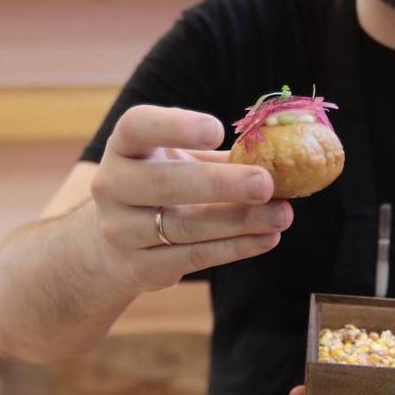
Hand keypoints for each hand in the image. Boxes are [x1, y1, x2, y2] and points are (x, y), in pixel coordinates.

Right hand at [90, 104, 292, 291]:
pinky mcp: (140, 268)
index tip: (218, 130)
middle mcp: (112, 186)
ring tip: (282, 214)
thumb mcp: (180, 160)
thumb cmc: (163, 184)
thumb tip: (282, 154)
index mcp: (124, 147)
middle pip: (164, 183)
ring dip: (239, 221)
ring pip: (184, 227)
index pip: (137, 127)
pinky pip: (193, 257)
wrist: (115, 242)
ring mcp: (121, 230)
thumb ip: (221, 157)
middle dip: (220, 184)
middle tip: (266, 184)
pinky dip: (235, 247)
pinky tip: (267, 237)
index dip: (175, 126)